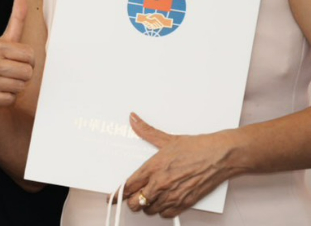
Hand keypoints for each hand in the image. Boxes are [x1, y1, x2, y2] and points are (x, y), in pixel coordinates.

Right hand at [0, 0, 34, 108]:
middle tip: (9, 72)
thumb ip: (16, 19)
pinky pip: (10, 99)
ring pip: (20, 87)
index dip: (27, 60)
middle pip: (28, 73)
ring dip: (14, 87)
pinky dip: (6, 98)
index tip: (15, 60)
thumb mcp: (3, 39)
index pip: (30, 55)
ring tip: (2, 82)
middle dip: (22, 75)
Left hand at [124, 113, 238, 217]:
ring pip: (149, 210)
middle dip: (131, 200)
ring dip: (147, 206)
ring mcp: (173, 195)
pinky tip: (163, 203)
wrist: (221, 156)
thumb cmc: (197, 148)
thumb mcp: (167, 139)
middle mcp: (160, 184)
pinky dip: (163, 211)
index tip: (113, 196)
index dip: (118, 193)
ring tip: (149, 198)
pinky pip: (167, 214)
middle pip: (135, 202)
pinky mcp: (186, 203)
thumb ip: (146, 131)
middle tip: (133, 196)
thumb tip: (133, 120)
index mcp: (153, 167)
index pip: (127, 186)